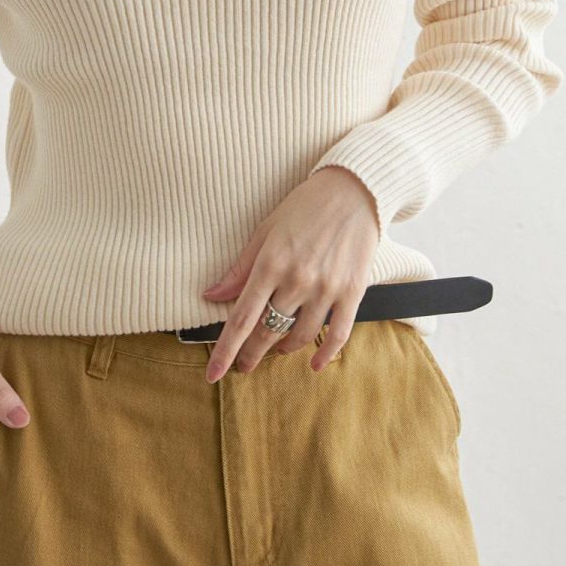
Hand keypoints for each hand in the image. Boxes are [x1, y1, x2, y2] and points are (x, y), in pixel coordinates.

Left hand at [199, 167, 379, 380]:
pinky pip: (337, 334)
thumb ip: (240, 268)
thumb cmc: (305, 207)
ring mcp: (326, 288)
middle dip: (251, 354)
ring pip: (299, 336)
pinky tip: (313, 363)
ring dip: (284, 349)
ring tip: (276, 349)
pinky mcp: (352, 291)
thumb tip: (212, 295)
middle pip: (267, 332)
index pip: (241, 318)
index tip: (213, 374)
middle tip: (244, 365)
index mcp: (270, 263)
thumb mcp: (265, 231)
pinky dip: (324, 353)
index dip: (225, 351)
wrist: (353, 191)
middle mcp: (297, 279)